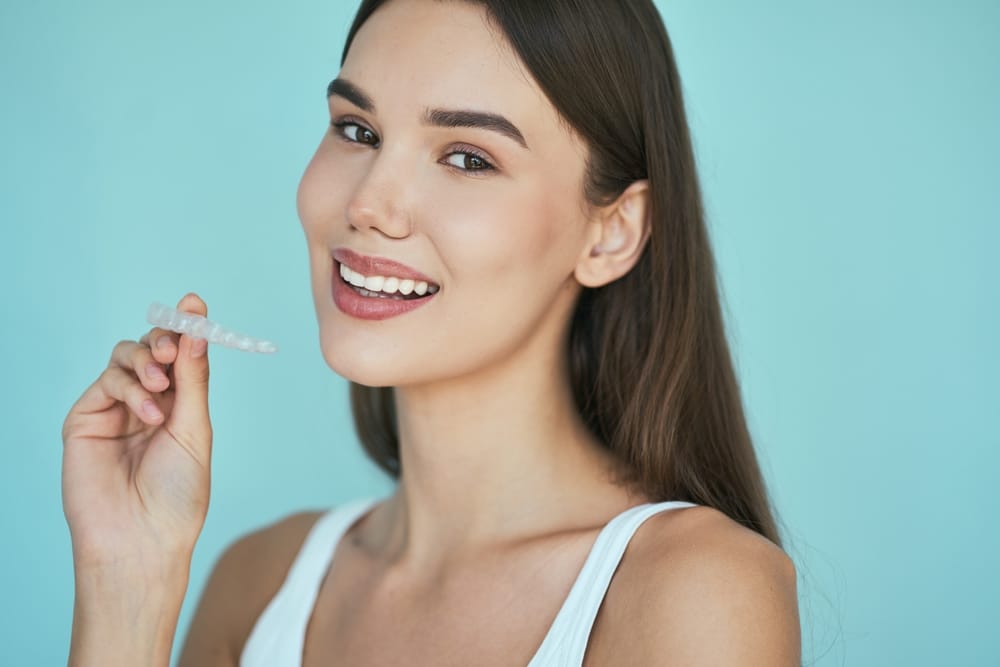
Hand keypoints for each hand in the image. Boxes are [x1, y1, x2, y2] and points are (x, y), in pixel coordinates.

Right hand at [62, 293, 213, 571]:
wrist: (142, 538)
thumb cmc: (177, 493)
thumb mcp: (194, 428)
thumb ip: (192, 378)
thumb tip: (197, 326)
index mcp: (180, 406)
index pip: (183, 356)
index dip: (188, 330)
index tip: (195, 304)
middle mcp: (148, 402)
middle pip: (153, 347)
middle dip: (165, 338)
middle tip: (174, 347)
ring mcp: (115, 409)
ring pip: (126, 357)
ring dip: (147, 361)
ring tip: (161, 390)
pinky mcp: (86, 418)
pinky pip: (108, 380)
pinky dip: (130, 387)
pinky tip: (148, 413)